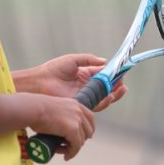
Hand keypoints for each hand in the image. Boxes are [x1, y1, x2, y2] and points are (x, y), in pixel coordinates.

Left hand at [13, 54, 127, 111]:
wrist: (40, 82)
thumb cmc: (53, 69)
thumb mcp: (73, 60)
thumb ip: (89, 60)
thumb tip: (105, 61)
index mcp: (85, 75)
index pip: (103, 75)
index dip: (113, 74)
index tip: (121, 71)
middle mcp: (86, 86)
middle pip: (106, 87)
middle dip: (116, 85)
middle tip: (123, 83)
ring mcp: (84, 96)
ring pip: (103, 97)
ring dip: (114, 94)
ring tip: (121, 89)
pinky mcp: (81, 104)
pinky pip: (96, 104)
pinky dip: (105, 101)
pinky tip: (110, 95)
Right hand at [30, 95, 94, 160]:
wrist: (32, 109)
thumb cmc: (37, 109)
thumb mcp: (55, 108)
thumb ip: (61, 114)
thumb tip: (60, 125)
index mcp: (75, 104)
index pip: (90, 118)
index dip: (87, 129)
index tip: (82, 137)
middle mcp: (79, 111)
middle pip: (88, 130)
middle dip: (80, 140)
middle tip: (69, 146)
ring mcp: (77, 120)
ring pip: (81, 140)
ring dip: (74, 148)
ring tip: (64, 151)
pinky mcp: (73, 129)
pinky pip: (76, 146)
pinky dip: (72, 153)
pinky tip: (66, 156)